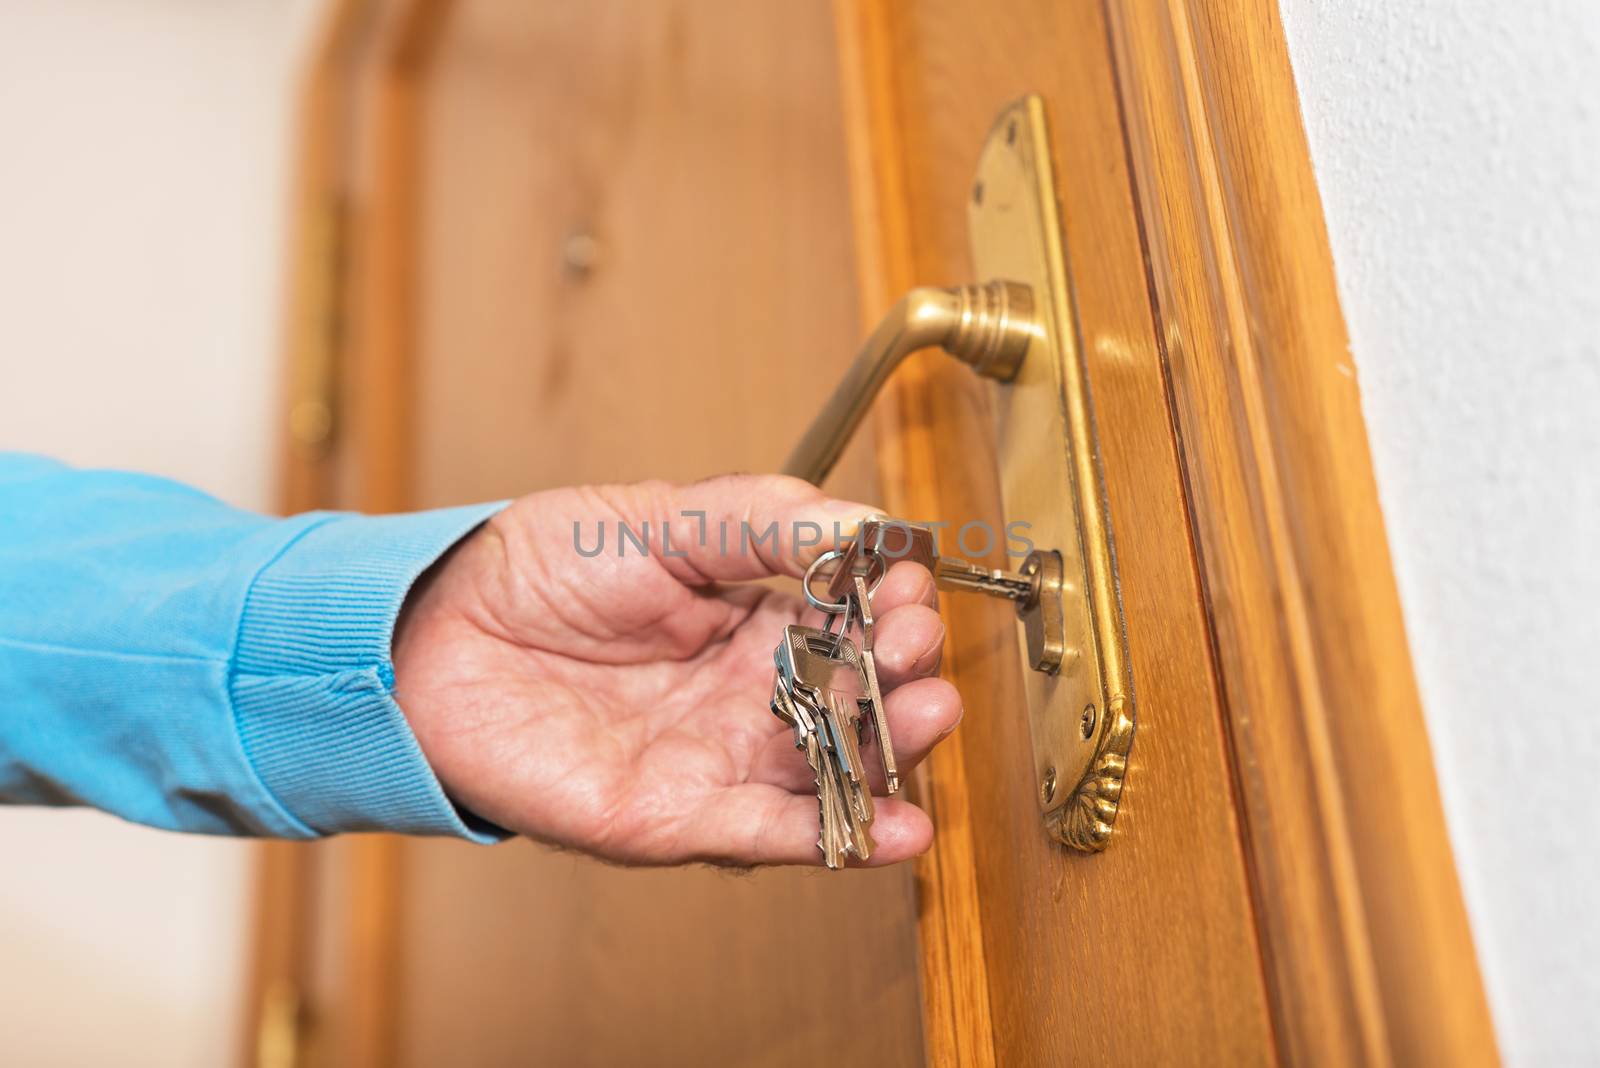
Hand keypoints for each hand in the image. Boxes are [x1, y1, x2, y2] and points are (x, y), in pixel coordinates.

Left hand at [391, 474, 960, 866]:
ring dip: (892, 750)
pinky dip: (839, 839)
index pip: (850, 615)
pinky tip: (899, 829)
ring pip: (832, 766)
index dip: (889, 602)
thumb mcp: (657, 518)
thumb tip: (865, 523)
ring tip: (927, 714)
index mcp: (751, 616)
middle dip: (901, 671)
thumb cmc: (536, 571)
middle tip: (914, 645)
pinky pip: (773, 834)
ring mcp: (720, 756)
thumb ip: (760, 521)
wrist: (433, 638)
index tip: (909, 583)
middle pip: (856, 694)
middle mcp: (748, 692)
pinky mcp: (680, 816)